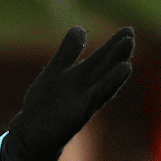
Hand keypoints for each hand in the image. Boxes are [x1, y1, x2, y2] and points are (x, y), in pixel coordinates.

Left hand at [0, 26, 133, 160]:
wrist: (31, 132)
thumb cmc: (44, 103)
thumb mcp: (54, 71)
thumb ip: (68, 52)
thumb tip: (80, 28)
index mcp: (81, 76)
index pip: (102, 58)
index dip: (114, 44)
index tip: (128, 30)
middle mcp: (87, 89)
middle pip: (105, 70)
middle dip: (117, 56)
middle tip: (130, 38)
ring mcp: (83, 103)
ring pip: (102, 88)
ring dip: (113, 78)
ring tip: (127, 64)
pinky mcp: (76, 117)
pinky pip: (88, 106)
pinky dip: (96, 97)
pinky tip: (99, 92)